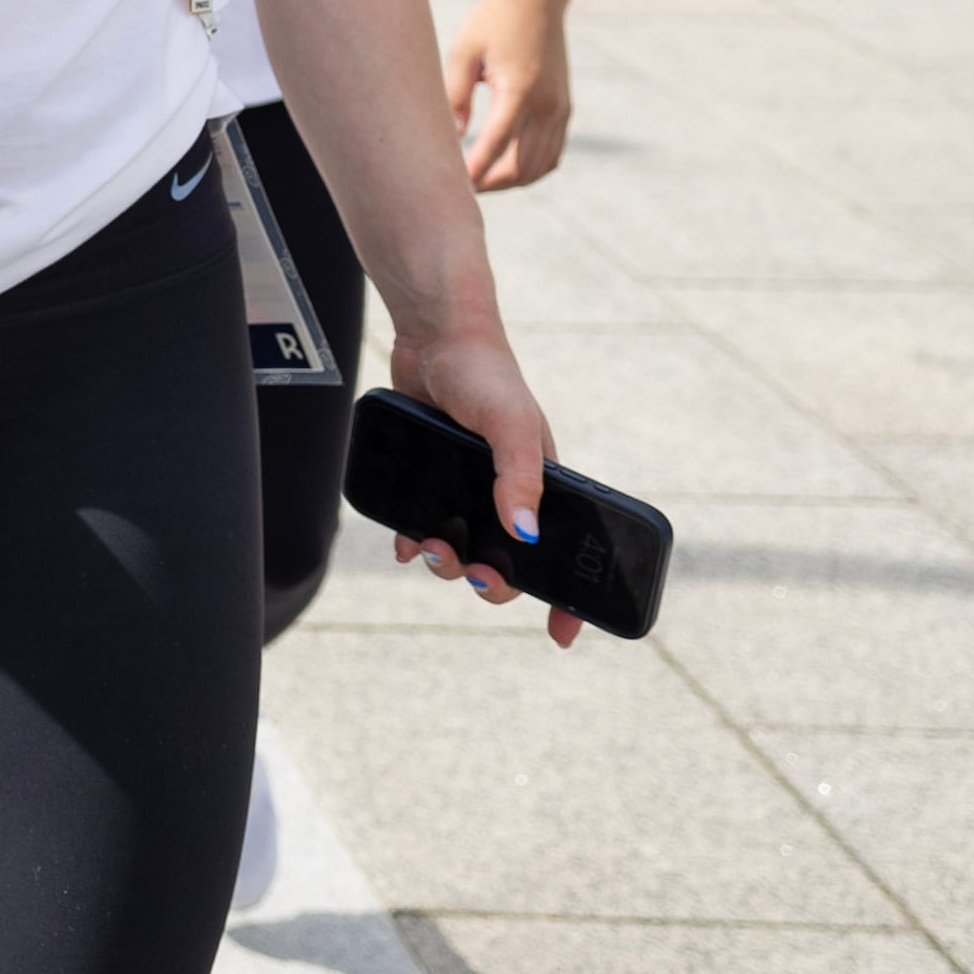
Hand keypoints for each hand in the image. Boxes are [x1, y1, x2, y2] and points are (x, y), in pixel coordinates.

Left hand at [383, 326, 586, 649]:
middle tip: (473, 571)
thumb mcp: (512, 427)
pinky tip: (405, 541)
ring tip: (432, 548)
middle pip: (508, 563)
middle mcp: (509, 494)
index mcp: (545, 488)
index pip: (565, 554)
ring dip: (448, 563)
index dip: (567, 600)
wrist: (433, 338)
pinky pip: (424, 529)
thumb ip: (520, 479)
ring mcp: (468, 489)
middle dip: (492, 580)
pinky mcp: (431, 479)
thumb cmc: (487, 376)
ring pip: (463, 551)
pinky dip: (414, 543)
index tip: (561, 636)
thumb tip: (523, 536)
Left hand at [443, 0, 570, 190]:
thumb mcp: (464, 51)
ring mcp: (561, 109)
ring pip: (541, 165)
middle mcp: (548, 104)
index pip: (497, 143)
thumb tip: (454, 136)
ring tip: (479, 181)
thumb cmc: (493, 21)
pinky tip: (505, 168)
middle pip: (523, 165)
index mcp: (521, 89)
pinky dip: (531, 168)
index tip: (457, 188)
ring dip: (512, 180)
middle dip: (493, 183)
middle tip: (460, 188)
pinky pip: (552, 153)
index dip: (477, 170)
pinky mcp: (564, 109)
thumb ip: (455, 95)